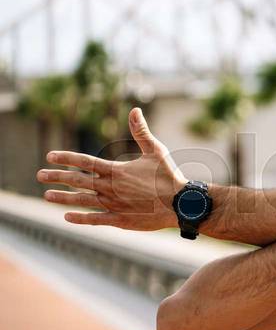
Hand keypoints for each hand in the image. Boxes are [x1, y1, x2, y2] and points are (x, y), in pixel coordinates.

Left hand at [37, 108, 187, 229]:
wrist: (180, 203)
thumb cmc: (169, 176)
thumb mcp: (156, 150)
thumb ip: (141, 131)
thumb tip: (135, 110)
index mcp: (116, 170)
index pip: (84, 162)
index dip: (66, 158)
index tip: (50, 156)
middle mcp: (110, 187)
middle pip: (77, 181)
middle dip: (56, 177)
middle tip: (40, 175)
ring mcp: (113, 205)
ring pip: (81, 200)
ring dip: (62, 198)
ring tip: (47, 196)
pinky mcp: (120, 220)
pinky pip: (94, 219)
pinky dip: (80, 218)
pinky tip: (67, 216)